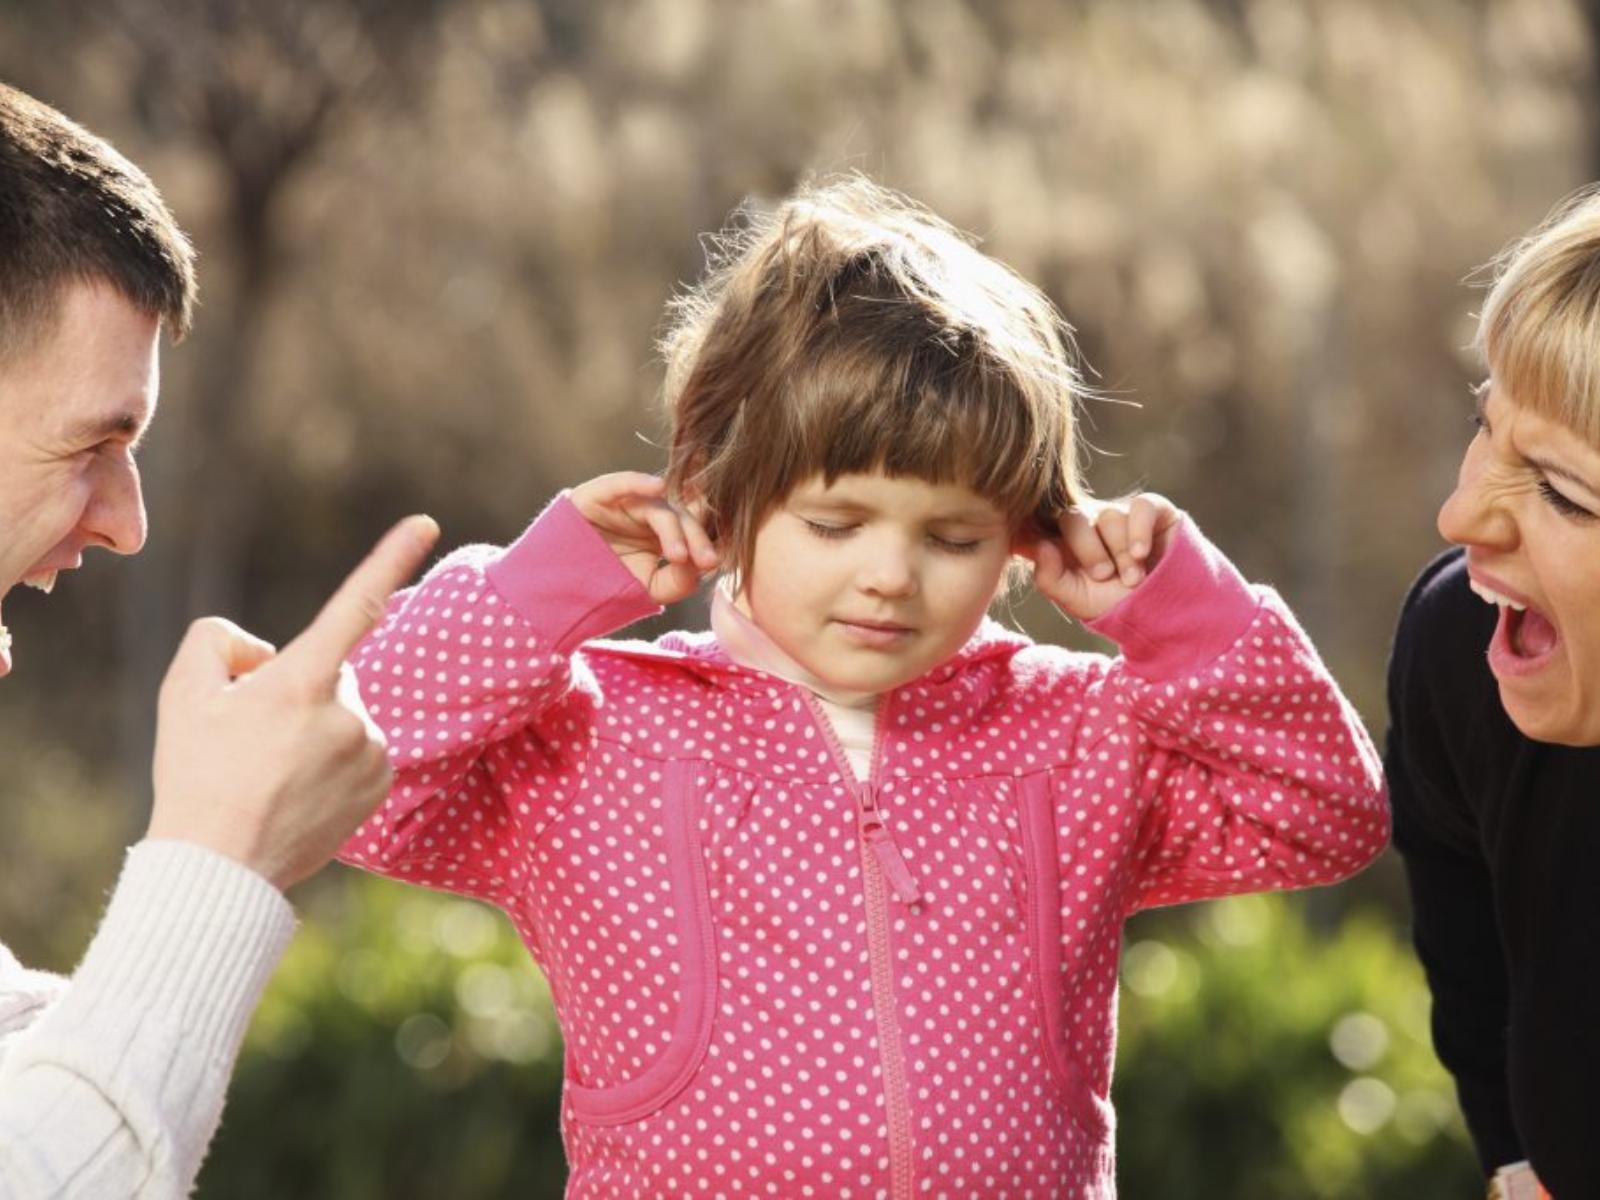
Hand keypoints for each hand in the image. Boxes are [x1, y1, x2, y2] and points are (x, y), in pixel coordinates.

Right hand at [146, 514, 440, 891]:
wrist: (220, 868)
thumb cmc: (196, 775)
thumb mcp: (182, 692)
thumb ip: (219, 641)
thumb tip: (265, 652)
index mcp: (304, 681)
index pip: (355, 605)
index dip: (390, 557)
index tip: (425, 522)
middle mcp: (350, 712)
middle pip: (328, 670)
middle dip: (298, 686)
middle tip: (251, 738)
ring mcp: (371, 749)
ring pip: (344, 711)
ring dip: (316, 726)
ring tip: (271, 771)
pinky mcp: (381, 782)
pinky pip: (359, 747)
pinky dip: (334, 757)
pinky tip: (297, 789)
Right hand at [569, 472, 718, 604]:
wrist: (558, 586)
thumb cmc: (606, 584)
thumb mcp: (648, 589)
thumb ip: (678, 581)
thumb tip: (701, 567)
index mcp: (667, 532)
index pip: (696, 527)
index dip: (711, 539)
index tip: (721, 560)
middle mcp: (651, 513)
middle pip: (683, 516)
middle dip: (697, 539)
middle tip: (708, 561)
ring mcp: (627, 502)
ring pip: (659, 506)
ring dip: (673, 528)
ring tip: (678, 555)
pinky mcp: (599, 494)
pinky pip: (622, 482)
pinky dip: (639, 481)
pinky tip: (657, 486)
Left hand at [1023, 493, 1182, 622]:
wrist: (1163, 612)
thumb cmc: (1116, 604)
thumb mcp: (1078, 600)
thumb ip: (1049, 578)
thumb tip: (1041, 546)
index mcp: (1065, 541)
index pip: (1042, 524)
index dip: (1038, 534)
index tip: (1048, 555)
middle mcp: (1089, 522)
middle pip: (1074, 518)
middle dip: (1090, 552)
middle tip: (1104, 576)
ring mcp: (1119, 513)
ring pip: (1110, 516)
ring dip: (1121, 553)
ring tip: (1134, 580)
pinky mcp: (1153, 509)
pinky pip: (1141, 506)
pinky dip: (1139, 531)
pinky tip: (1141, 554)